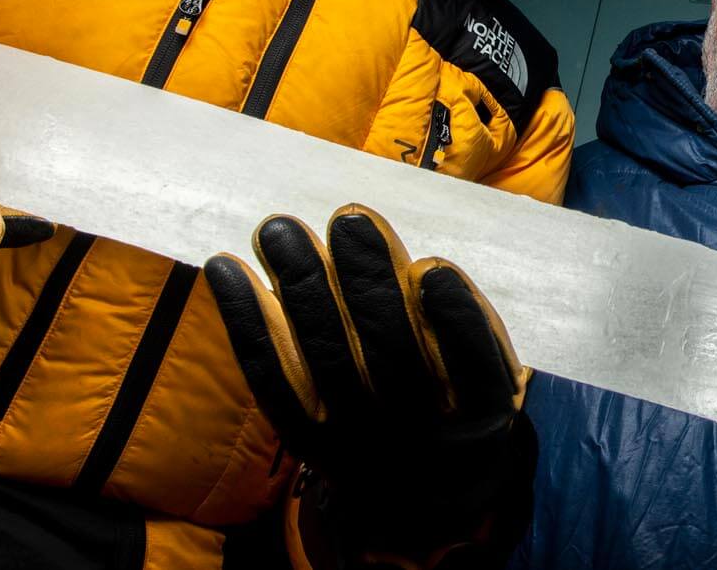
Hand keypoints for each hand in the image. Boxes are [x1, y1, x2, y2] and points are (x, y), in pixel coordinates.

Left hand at [205, 204, 533, 569]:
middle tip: (347, 218)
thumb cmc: (460, 401)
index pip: (472, 366)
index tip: (431, 269)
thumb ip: (465, 325)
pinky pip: (271, 380)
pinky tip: (226, 269)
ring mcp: (357, 439)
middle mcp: (416, 432)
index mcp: (479, 413)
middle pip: (390, 353)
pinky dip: (247, 323)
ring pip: (327, 359)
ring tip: (280, 229)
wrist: (428, 497)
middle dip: (368, 281)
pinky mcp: (307, 438)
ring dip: (302, 287)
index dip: (454, 320)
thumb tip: (418, 268)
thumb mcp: (490, 376)